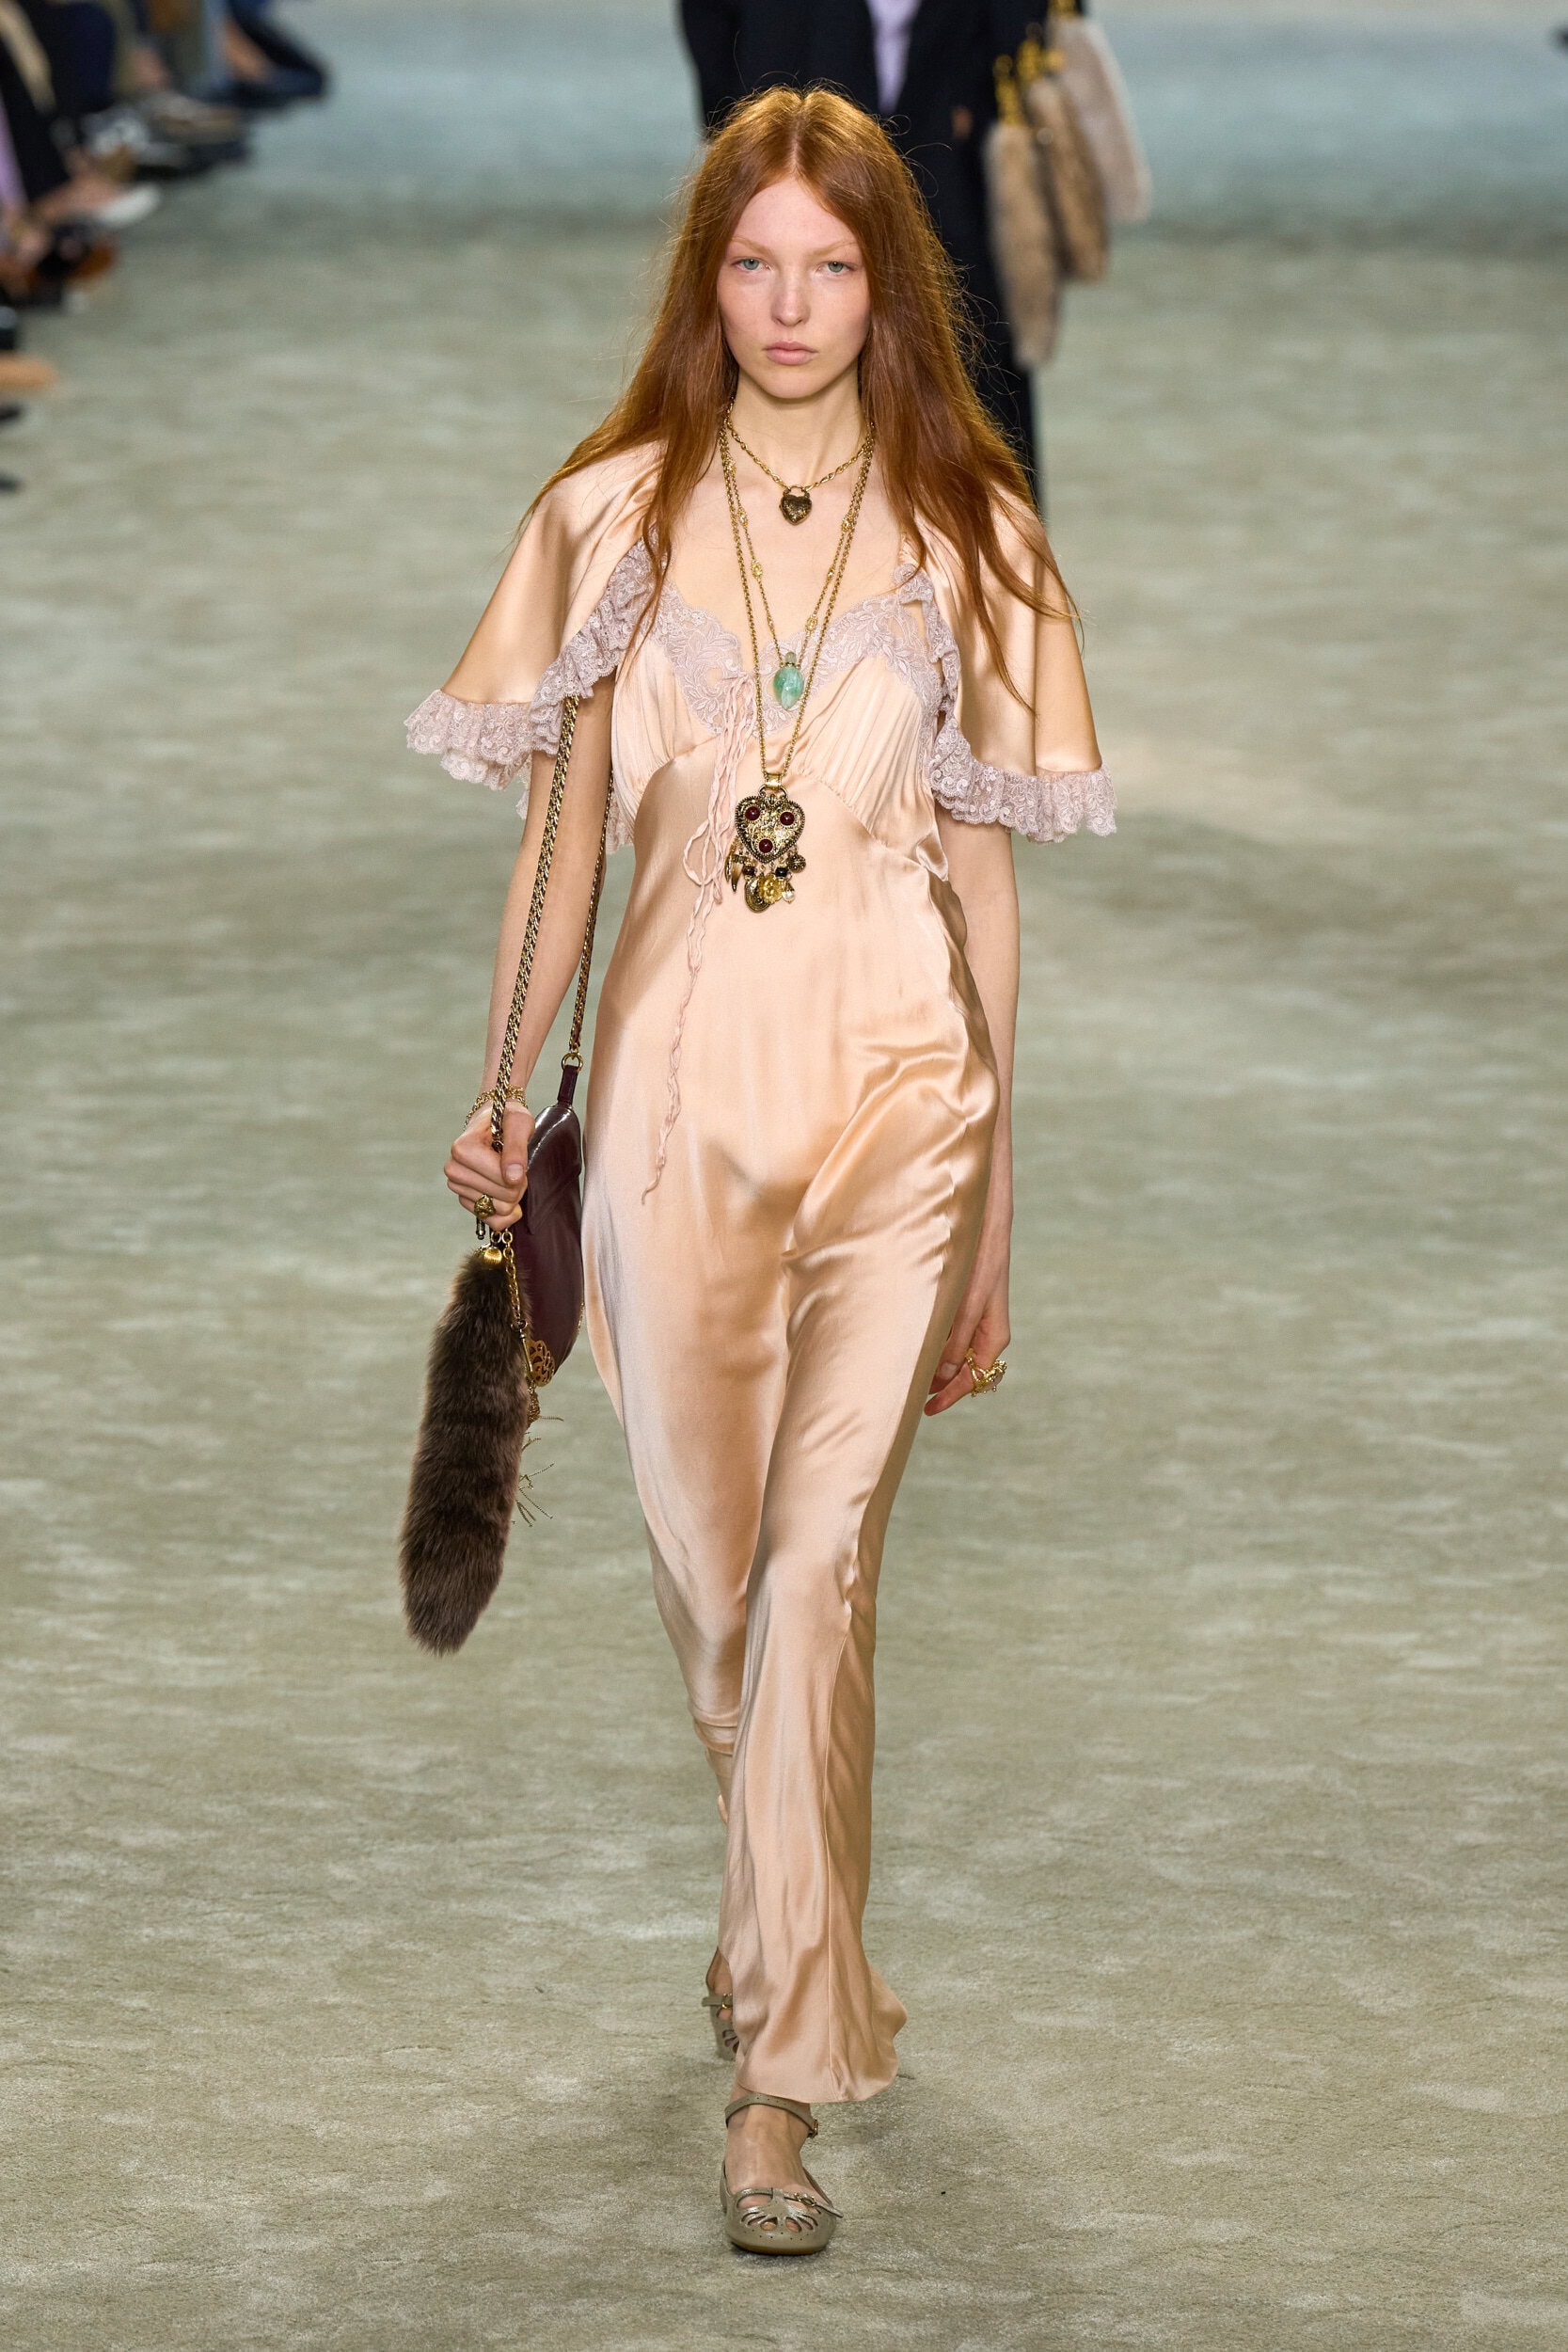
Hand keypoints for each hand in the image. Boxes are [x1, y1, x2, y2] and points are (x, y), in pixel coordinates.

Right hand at [444, 1101, 533, 1228]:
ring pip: (496, 1210)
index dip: (519, 1174)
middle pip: (501, 1199)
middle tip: (515, 1167)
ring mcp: (456, 1185)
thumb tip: (512, 1179)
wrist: (494, 1123)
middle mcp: (454, 1169)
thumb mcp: (519, 1124)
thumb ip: (517, 1148)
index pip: (502, 1181)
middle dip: (516, 1187)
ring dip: (510, 1196)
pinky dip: (504, 1213)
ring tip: (507, 1173)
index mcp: (463, 1149)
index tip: (518, 1159)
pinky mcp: (463, 1198)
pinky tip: (508, 1198)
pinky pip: (490, 1221)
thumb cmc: (508, 1119)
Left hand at [925, 1228, 1010, 1415]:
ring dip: (935, 1364)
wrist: (985, 1219)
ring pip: (955, 1352)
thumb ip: (957, 1338)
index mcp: (995, 1335)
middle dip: (941, 1384)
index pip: (974, 1377)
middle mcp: (986, 1329)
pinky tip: (914, 1342)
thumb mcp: (969, 1302)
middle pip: (965, 1369)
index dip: (950, 1395)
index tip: (926, 1408)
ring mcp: (976, 1316)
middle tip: (911, 1396)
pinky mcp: (964, 1302)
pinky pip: (949, 1333)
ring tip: (907, 1372)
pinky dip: (934, 1343)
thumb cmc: (982, 1259)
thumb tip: (944, 1374)